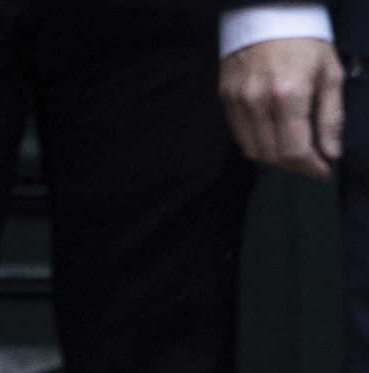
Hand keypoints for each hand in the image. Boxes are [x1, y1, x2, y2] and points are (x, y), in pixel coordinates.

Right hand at [223, 38, 343, 178]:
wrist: (269, 15)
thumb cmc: (304, 40)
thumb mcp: (330, 74)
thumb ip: (331, 116)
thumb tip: (331, 151)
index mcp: (289, 94)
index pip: (294, 149)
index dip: (310, 167)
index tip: (323, 172)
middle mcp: (259, 102)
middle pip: (273, 155)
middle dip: (296, 164)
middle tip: (312, 161)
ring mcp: (238, 102)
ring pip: (254, 151)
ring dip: (276, 157)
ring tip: (294, 149)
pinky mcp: (226, 100)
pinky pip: (240, 136)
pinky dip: (259, 143)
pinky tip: (274, 135)